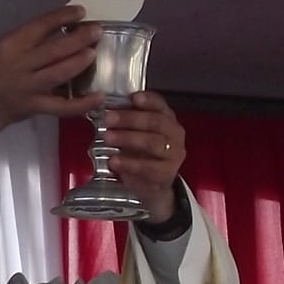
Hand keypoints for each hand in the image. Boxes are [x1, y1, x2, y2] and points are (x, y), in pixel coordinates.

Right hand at [0, 6, 102, 148]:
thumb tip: (64, 26)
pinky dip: (82, 103)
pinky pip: (62, 107)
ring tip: (94, 53)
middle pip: (54, 49)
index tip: (80, 11)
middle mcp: (20, 65)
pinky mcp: (36, 106)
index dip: (62, 16)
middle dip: (79, 39)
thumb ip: (29, 39)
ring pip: (59, 74)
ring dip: (79, 62)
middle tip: (97, 31)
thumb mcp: (5, 48)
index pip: (40, 26)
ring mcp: (29, 87)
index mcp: (11, 45)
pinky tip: (99, 97)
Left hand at [104, 91, 185, 220]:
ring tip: (108, 138)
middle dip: (130, 119)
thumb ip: (128, 122)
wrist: (154, 186)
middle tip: (109, 119)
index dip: (148, 100)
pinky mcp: (167, 174)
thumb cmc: (143, 155)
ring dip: (128, 138)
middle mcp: (175, 134)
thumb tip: (108, 109)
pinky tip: (114, 161)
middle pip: (155, 122)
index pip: (160, 105)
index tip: (133, 97)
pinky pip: (148, 167)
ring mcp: (174, 154)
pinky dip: (129, 163)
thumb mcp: (136, 135)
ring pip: (152, 143)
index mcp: (168, 119)